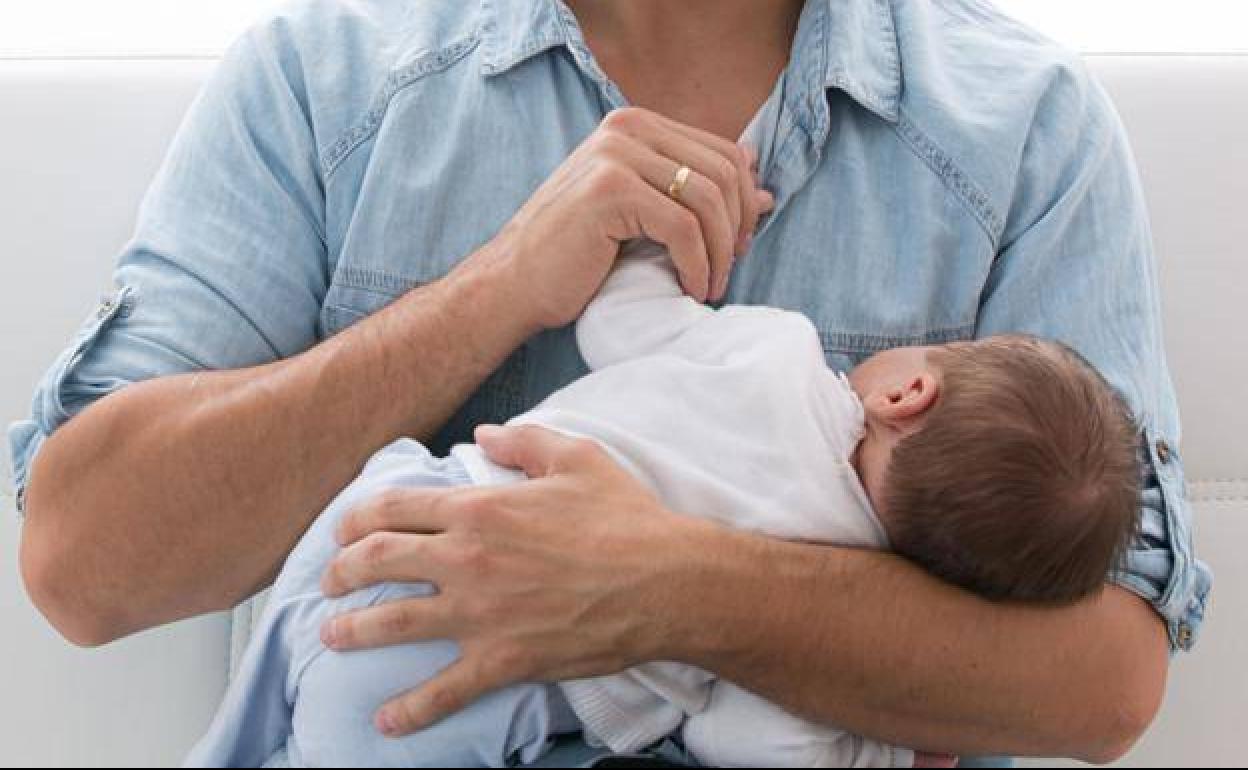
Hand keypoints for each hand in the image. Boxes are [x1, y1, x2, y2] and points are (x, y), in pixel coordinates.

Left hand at [319, 424, 709, 736]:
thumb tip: (484, 433)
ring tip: (333, 635)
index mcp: (480, 507)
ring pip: (392, 623)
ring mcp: (479, 613)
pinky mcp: (501, 660)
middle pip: (377, 561)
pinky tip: (386, 720)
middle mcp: (466, 559)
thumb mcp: (577, 457)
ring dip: (352, 630)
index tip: (342, 530)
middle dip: (341, 571)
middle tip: (329, 581)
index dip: (356, 517)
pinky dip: (409, 710)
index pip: (394, 508)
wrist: (665, 581)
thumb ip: (524, 440)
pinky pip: (443, 691)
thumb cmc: (625, 517)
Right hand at [491, 107, 773, 328]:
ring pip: (706, 198)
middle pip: (721, 172)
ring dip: (719, 251)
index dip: (743, 202)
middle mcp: (626, 127)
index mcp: (635, 124)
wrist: (515, 283)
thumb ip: (694, 194)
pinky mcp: (609, 190)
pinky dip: (697, 265)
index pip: (722, 151)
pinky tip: (692, 288)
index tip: (738, 245)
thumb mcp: (645, 214)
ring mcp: (615, 154)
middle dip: (737, 227)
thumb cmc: (578, 255)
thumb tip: (766, 193)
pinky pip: (683, 227)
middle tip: (728, 269)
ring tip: (710, 285)